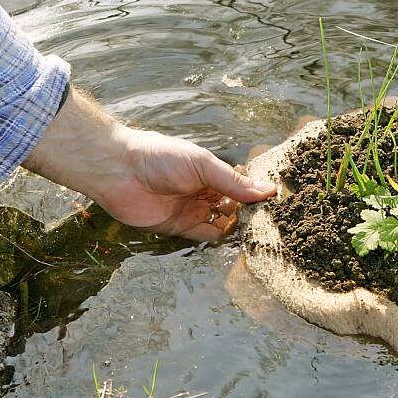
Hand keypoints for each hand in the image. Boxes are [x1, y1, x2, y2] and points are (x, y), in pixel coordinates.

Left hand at [23, 87, 275, 240]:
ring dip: (239, 227)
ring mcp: (194, 210)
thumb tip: (267, 191)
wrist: (119, 171)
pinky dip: (221, 239)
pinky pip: (206, 236)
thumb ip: (233, 182)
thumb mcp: (202, 165)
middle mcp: (205, 191)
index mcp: (211, 172)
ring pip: (224, 223)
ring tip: (259, 233)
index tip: (278, 202)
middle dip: (251, 213)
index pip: (241, 185)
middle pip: (235, 206)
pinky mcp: (181, 228)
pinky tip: (236, 240)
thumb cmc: (160, 158)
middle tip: (272, 222)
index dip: (257, 192)